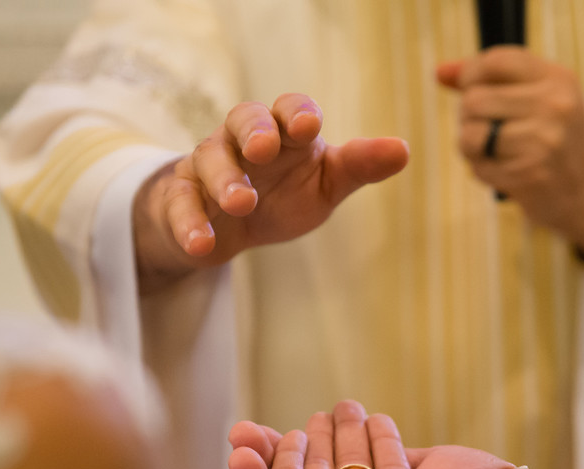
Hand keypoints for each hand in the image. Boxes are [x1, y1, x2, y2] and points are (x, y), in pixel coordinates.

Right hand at [134, 93, 409, 290]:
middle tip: (263, 149)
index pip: (289, 110)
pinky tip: (202, 244)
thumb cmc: (284, 194)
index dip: (297, 114)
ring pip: (210, 158)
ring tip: (243, 204)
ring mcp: (208, 165)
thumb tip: (403, 150)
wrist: (230, 228)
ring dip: (225, 180)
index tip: (307, 127)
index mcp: (284, 131)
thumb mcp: (325, 184)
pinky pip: (180, 203)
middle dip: (254, 131)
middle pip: (243, 119)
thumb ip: (359, 167)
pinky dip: (190, 222)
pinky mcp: (181, 197)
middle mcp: (243, 139)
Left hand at [437, 47, 583, 256]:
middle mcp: (553, 105)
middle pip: (474, 99)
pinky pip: (478, 167)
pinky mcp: (529, 175)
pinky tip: (506, 171)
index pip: (495, 61)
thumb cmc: (557, 139)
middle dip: (469, 117)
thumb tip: (440, 72)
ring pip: (470, 135)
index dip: (470, 74)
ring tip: (494, 151)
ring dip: (471, 146)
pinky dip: (483, 171)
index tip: (470, 89)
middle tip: (488, 129)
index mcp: (557, 79)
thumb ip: (490, 80)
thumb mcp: (539, 97)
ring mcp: (543, 141)